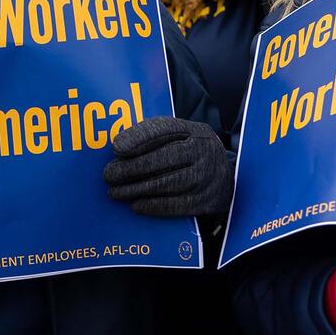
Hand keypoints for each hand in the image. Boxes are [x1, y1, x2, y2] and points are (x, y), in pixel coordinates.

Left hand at [105, 117, 231, 216]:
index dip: (139, 138)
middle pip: (163, 158)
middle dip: (131, 168)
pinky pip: (176, 205)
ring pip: (167, 183)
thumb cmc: (190, 154)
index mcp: (194, 130)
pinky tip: (136, 205)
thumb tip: (119, 148)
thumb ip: (154, 137)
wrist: (226, 179)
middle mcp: (203, 150)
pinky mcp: (207, 200)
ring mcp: (207, 176)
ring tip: (115, 192)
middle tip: (109, 175)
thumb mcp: (180, 138)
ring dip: (137, 189)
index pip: (164, 129)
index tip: (116, 148)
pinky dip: (153, 206)